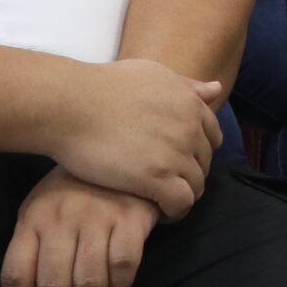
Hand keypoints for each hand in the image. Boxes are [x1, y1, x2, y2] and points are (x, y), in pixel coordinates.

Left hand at [1, 167, 159, 286]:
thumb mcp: (42, 210)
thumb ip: (32, 248)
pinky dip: (121, 284)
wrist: (120, 149)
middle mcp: (61, 220)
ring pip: (89, 283)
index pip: (15, 275)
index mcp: (33, 219)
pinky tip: (118, 282)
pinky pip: (124, 267)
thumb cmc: (75, 190)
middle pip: (52, 286)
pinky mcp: (131, 219)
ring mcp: (97, 218)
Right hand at [47, 59, 221, 219]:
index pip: (212, 136)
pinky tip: (158, 211)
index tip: (177, 159)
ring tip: (161, 199)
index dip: (196, 150)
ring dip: (182, 194)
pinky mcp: (157, 179)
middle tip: (166, 181)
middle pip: (205, 163)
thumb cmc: (102, 86)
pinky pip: (182, 203)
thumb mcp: (152, 74)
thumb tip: (216, 89)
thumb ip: (185, 86)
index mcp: (190, 103)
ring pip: (196, 186)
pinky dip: (174, 211)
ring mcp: (175, 154)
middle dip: (190, 173)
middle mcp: (190, 128)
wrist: (70, 105)